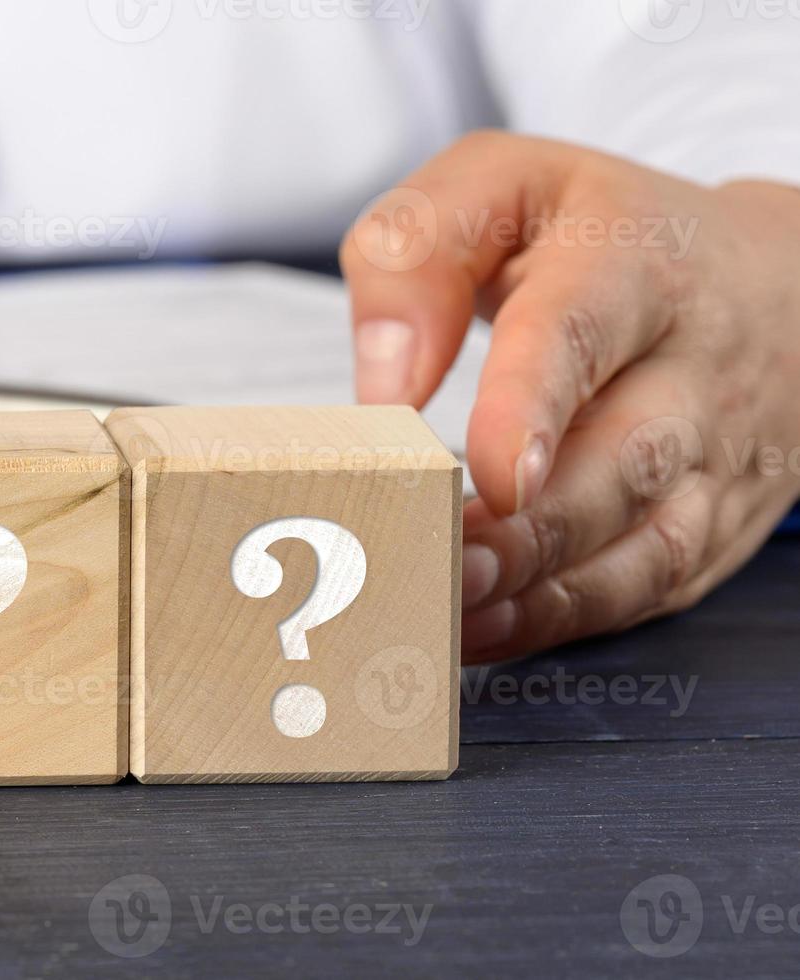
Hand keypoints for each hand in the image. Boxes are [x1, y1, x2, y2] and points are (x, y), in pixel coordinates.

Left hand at [341, 132, 799, 661]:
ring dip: (541, 591)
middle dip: (528, 530)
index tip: (490, 474)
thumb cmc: (603, 236)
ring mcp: (715, 459)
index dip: (532, 407)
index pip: (578, 333)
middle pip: (621, 462)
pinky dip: (563, 621)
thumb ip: (416, 255)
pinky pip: (646, 590)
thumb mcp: (502, 187)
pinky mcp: (713, 528)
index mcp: (632, 267)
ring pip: (643, 546)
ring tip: (449, 609)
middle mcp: (692, 370)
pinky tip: (484, 630)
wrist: (771, 283)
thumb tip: (384, 387)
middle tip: (442, 564)